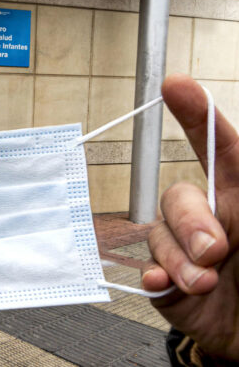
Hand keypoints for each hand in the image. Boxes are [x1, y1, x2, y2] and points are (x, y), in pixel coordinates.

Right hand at [143, 74, 238, 359]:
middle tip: (216, 249)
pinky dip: (155, 278)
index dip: (196, 115)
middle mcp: (207, 219)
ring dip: (180, 259)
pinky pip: (147, 271)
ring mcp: (183, 252)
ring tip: (207, 281)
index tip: (176, 86)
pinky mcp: (166, 284)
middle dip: (190, 220)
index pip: (217, 148)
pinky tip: (168, 284)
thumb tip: (222, 202)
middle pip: (176, 196)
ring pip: (157, 236)